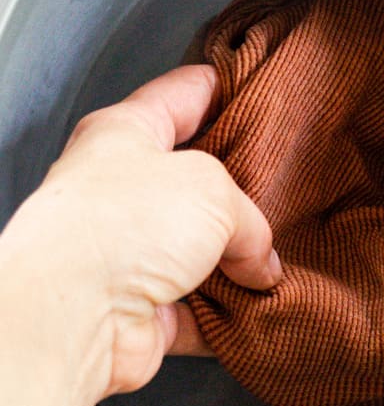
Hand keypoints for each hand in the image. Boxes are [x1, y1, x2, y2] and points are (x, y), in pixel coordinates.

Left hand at [3, 65, 279, 405]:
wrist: (74, 314)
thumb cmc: (117, 226)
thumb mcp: (211, 188)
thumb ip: (250, 215)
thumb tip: (261, 260)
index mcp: (124, 133)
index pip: (183, 95)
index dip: (226, 89)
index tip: (263, 92)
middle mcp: (119, 191)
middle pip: (193, 181)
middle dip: (240, 191)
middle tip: (287, 191)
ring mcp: (127, 254)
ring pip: (198, 252)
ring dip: (237, 262)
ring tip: (278, 260)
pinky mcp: (137, 311)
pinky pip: (196, 311)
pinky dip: (226, 316)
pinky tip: (258, 310)